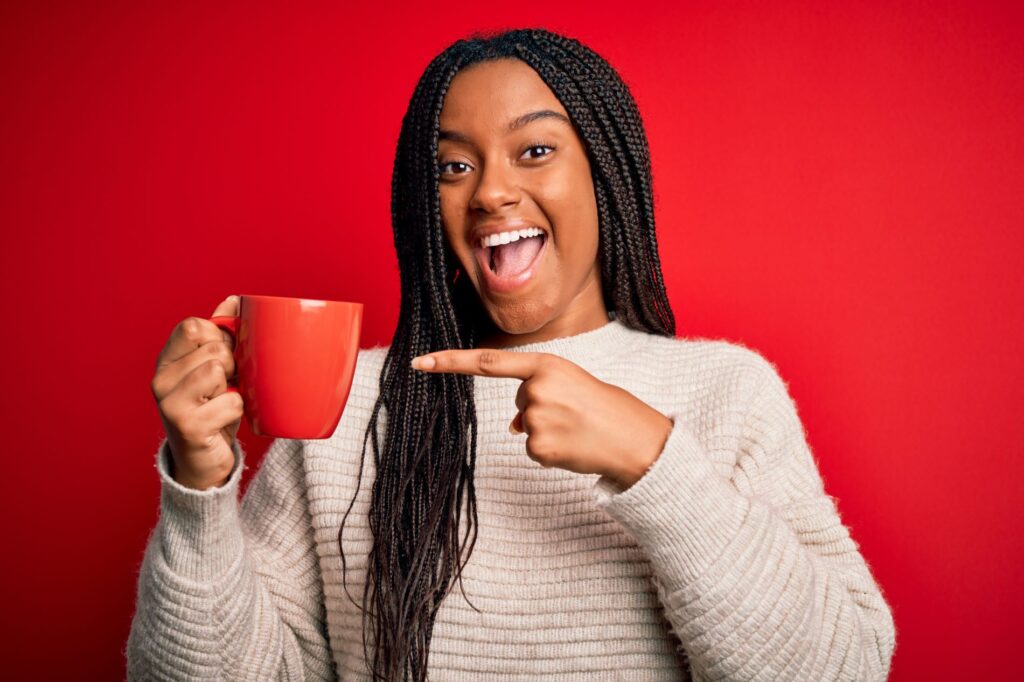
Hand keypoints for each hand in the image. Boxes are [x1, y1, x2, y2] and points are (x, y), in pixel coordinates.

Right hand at [151, 295, 243, 489]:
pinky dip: (237, 411)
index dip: (219, 337)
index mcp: (167, 360)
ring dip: (234, 388)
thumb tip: (234, 300)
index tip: (223, 358)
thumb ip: (222, 334)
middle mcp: (160, 379)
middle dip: (232, 366)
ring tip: (222, 402)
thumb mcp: (217, 369)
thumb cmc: (213, 410)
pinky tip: (223, 422)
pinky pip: (232, 401)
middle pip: (213, 348)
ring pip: (218, 370)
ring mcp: (170, 403)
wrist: (204, 462)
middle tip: (226, 387)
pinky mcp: (187, 425)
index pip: (193, 325)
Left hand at [411, 349, 672, 489]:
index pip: (488, 361)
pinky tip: (573, 447)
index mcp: (546, 364)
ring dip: (547, 432)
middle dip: (540, 408)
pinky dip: (550, 452)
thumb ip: (538, 392)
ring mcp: (535, 418)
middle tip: (576, 412)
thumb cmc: (606, 408)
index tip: (419, 362)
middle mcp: (537, 388)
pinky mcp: (537, 447)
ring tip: (578, 430)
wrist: (635, 438)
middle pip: (518, 401)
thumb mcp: (572, 385)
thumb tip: (512, 426)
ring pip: (524, 428)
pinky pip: (531, 450)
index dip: (450, 362)